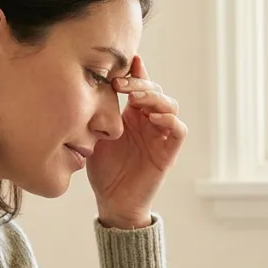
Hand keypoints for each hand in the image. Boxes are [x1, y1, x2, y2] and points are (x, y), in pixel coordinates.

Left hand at [87, 55, 186, 229]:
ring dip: (155, 97)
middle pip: (155, 90)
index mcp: (132, 115)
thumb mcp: (95, 136)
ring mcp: (160, 136)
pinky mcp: (168, 152)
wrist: (112, 201)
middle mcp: (149, 121)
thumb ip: (98, 113)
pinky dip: (170, 121)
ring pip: (170, 105)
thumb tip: (89, 84)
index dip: (134, 72)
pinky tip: (154, 117)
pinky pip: (178, 131)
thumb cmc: (103, 170)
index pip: (139, 85)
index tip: (119, 65)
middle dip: (140, 82)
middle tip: (122, 84)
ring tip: (136, 98)